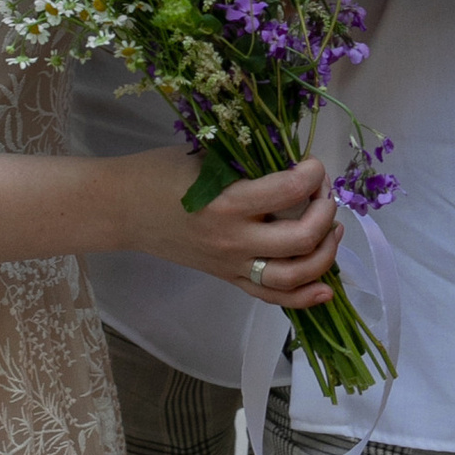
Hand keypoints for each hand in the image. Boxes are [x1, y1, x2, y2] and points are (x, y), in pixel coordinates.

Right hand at [112, 150, 339, 309]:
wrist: (122, 209)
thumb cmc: (160, 173)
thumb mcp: (205, 157)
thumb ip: (247, 162)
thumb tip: (293, 161)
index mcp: (227, 202)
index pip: (289, 191)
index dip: (313, 174)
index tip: (313, 164)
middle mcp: (233, 239)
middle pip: (301, 239)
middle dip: (325, 213)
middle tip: (324, 195)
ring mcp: (231, 265)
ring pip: (294, 276)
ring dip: (325, 254)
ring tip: (332, 230)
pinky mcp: (228, 278)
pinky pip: (272, 297)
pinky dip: (304, 297)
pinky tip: (327, 287)